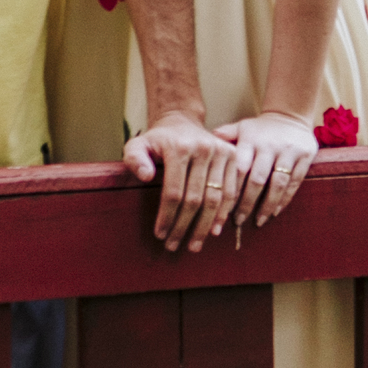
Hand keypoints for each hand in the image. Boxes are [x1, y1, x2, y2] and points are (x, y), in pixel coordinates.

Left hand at [123, 110, 241, 253]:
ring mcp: (221, 152)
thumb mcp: (138, 144)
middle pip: (195, 198)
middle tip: (174, 246)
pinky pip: (231, 191)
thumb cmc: (157, 140)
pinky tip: (214, 230)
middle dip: (184, 227)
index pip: (173, 191)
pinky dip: (223, 214)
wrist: (181, 122)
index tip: (160, 235)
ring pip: (215, 198)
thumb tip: (145, 176)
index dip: (167, 217)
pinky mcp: (233, 157)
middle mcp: (203, 148)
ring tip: (194, 245)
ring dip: (205, 226)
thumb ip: (134, 158)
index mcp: (179, 147)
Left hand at [214, 111, 317, 227]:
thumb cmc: (259, 128)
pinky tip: (275, 212)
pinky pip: (294, 182)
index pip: (240, 168)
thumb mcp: (242, 128)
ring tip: (258, 221)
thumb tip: (205, 142)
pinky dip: (285, 199)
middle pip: (258, 179)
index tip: (224, 207)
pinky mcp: (304, 157)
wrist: (290, 115)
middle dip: (248, 203)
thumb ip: (225, 136)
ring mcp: (288, 152)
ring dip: (267, 205)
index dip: (233, 189)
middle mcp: (269, 146)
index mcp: (251, 140)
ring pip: (278, 183)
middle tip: (239, 221)